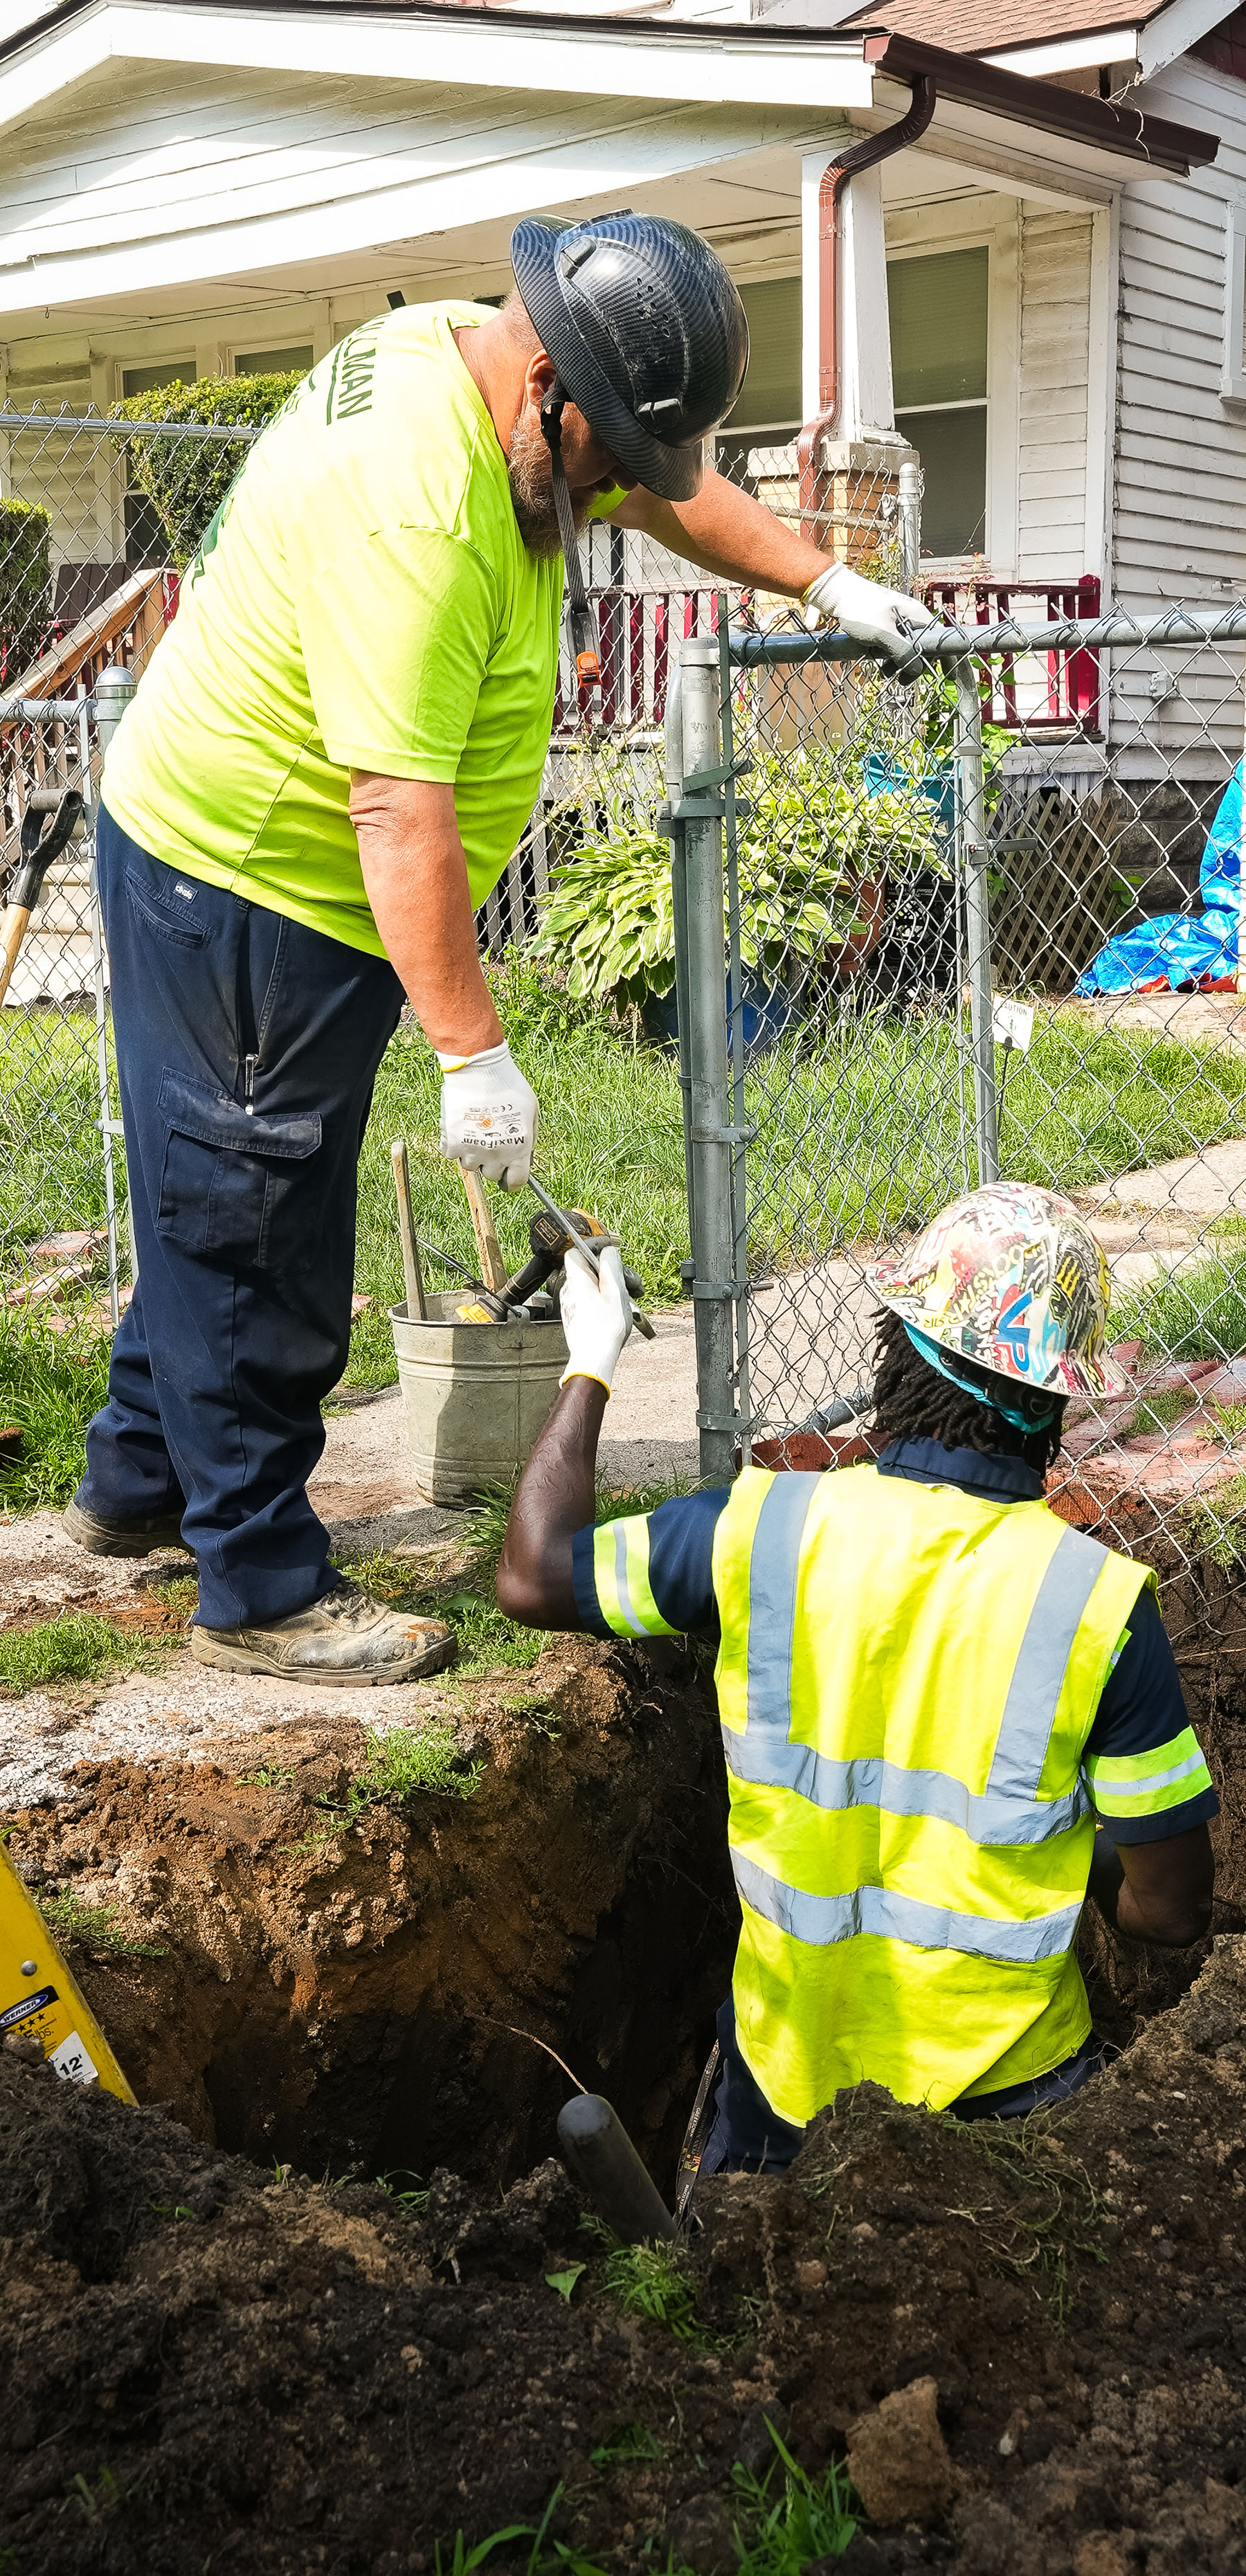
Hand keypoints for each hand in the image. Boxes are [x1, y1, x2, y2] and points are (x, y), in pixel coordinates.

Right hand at [438, 1042, 537, 1189]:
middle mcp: (496, 1155)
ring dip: (473, 1154)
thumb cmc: (508, 1085)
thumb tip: (525, 1155)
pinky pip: (452, 1154)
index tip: (508, 1176)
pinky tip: (460, 1128)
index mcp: (519, 1149)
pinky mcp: (452, 1143)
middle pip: (492, 1174)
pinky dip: (454, 1145)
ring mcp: (472, 1151)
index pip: (516, 1181)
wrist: (478, 1070)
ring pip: (471, 1166)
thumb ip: (530, 1137)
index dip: (512, 1180)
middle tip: (491, 1143)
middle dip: (493, 1163)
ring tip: (475, 1131)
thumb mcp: (532, 1111)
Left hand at [559, 1244, 632, 1394]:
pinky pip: (593, 1299)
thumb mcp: (615, 1290)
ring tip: (631, 1298)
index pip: (576, 1251)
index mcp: (577, 1279)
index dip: (593, 1246)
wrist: (594, 1359)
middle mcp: (571, 1289)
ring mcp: (573, 1303)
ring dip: (614, 1288)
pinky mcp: (577, 1316)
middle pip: (591, 1269)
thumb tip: (608, 1251)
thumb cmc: (604, 1328)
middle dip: (613, 1272)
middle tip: (631, 1283)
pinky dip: (607, 1299)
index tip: (610, 1250)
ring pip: (594, 1285)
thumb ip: (611, 1264)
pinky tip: (620, 1310)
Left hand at [801, 563, 939, 678]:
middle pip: (924, 645)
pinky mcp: (888, 623)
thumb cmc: (860, 610)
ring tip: (885, 673)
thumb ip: (902, 652)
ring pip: (908, 646)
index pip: (940, 638)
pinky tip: (880, 664)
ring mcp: (900, 618)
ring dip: (899, 663)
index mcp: (917, 614)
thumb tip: (918, 671)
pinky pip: (896, 643)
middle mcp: (913, 615)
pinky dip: (890, 655)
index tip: (947, 676)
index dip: (945, 657)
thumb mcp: (882, 635)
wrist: (837, 593)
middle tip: (903, 681)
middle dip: (914, 665)